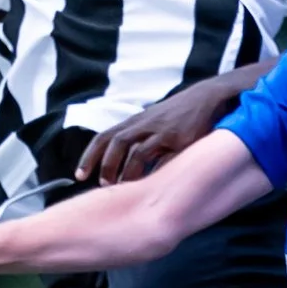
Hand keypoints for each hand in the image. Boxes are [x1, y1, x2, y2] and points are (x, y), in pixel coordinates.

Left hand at [76, 93, 220, 186]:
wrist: (207, 98)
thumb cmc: (177, 114)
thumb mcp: (151, 121)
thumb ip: (136, 139)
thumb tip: (121, 166)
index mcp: (134, 121)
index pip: (104, 137)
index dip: (89, 157)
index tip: (80, 175)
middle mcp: (144, 124)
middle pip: (117, 143)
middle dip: (107, 166)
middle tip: (105, 185)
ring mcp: (162, 131)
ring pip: (137, 153)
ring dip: (128, 173)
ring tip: (127, 189)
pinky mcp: (181, 140)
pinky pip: (163, 160)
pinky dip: (155, 173)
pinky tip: (153, 185)